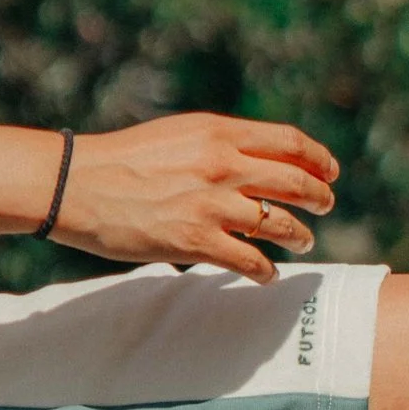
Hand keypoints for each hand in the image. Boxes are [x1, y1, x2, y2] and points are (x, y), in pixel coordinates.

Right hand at [54, 114, 338, 284]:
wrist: (79, 184)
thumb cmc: (125, 158)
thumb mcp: (180, 134)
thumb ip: (221, 144)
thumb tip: (257, 161)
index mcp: (219, 133)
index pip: (290, 142)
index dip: (318, 159)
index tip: (330, 172)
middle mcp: (223, 166)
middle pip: (295, 182)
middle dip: (319, 196)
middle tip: (325, 206)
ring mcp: (212, 206)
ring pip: (280, 225)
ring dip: (300, 235)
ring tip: (303, 241)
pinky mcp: (196, 242)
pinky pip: (251, 262)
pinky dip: (266, 271)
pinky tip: (268, 275)